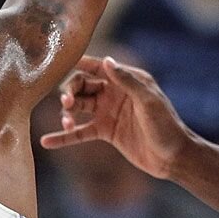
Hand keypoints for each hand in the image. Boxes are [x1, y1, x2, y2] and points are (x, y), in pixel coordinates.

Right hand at [39, 56, 193, 179]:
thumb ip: (127, 81)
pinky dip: (64, 137)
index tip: (58, 63)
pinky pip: (80, 132)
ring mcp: (107, 112)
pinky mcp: (105, 132)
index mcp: (126, 80)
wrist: (173, 157)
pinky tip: (46, 142)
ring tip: (68, 123)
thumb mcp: (148, 101)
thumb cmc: (166, 125)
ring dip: (67, 112)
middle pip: (82, 86)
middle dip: (70, 91)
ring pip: (78, 107)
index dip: (78, 64)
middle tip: (68, 103)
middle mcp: (114, 93)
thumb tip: (107, 60)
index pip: (96, 67)